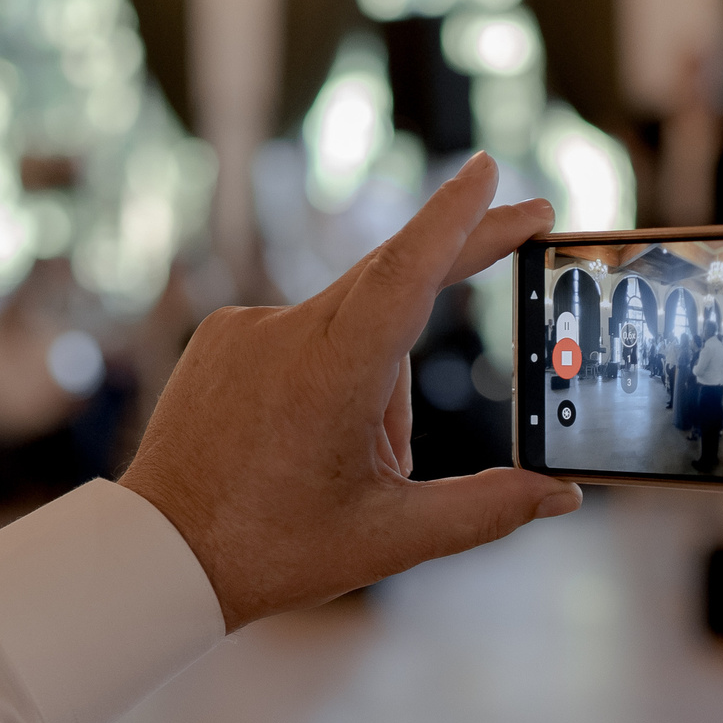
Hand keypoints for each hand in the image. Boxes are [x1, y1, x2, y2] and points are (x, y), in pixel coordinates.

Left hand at [123, 154, 581, 630]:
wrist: (159, 553)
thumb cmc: (273, 550)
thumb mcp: (391, 538)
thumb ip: (486, 510)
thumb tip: (562, 495)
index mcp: (334, 374)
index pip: (408, 271)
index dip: (457, 217)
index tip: (489, 170)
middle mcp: (288, 333)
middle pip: (395, 278)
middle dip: (459, 259)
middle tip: (524, 221)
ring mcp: (249, 328)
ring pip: (352, 326)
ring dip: (378, 380)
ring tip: (355, 467)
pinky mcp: (222, 336)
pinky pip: (303, 336)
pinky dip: (328, 375)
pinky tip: (306, 442)